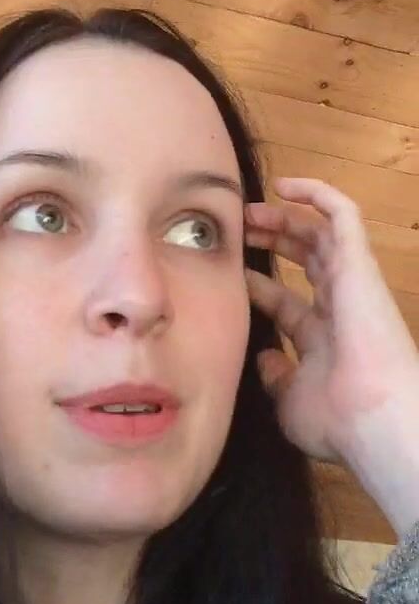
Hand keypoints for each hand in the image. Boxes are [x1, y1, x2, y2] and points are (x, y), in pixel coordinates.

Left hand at [243, 177, 418, 464]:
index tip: (229, 276)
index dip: (258, 287)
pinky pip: (343, 214)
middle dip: (272, 243)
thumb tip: (264, 357)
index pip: (287, 303)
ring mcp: (351, 285)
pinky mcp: (359, 264)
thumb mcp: (290, 401)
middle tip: (237, 230)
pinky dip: (317, 193)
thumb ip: (277, 378)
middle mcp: (338, 309)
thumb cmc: (335, 419)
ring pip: (320, 234)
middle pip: (305, 262)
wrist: (373, 417)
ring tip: (250, 208)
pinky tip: (283, 184)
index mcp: (322, 342)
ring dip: (285, 217)